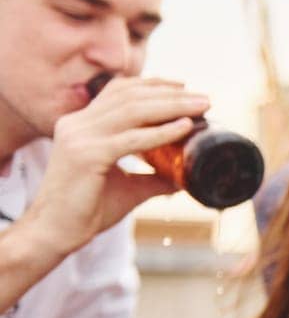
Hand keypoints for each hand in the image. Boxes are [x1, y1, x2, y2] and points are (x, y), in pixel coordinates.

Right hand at [26, 78, 208, 255]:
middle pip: (130, 96)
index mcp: (81, 124)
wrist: (55, 233)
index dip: (152, 85)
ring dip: (172, 106)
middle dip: (170, 94)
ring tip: (201, 106)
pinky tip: (184, 128)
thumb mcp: (128, 186)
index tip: (183, 87)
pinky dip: (161, 132)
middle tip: (203, 98)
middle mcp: (77, 124)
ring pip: (133, 110)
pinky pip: (132, 139)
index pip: (118, 91)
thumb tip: (183, 178)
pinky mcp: (86, 155)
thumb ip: (154, 178)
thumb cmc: (87, 209)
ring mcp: (79, 137)